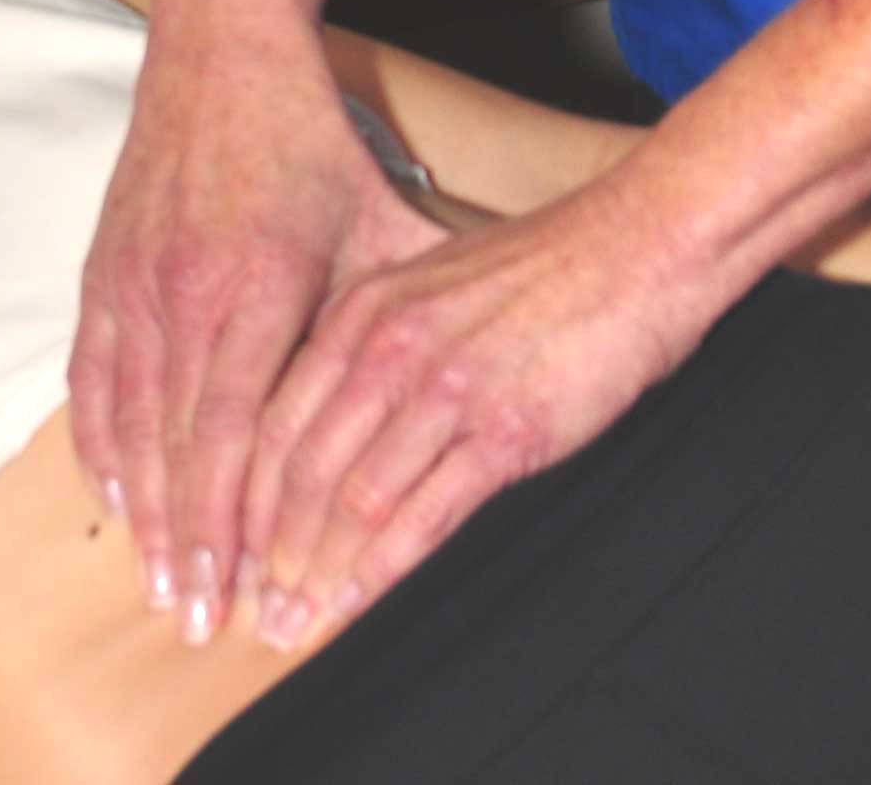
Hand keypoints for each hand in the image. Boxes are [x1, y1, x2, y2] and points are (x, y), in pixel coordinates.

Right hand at [68, 33, 440, 635]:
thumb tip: (465, 372)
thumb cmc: (306, 136)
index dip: (229, 521)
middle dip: (184, 542)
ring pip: (126, 420)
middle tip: (196, 619)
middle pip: (174, 446)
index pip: (231, 433)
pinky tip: (114, 494)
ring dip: (139, 508)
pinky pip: (92, 377)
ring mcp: (134, 281)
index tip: (237, 590)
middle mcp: (184, 290)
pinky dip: (99, 442)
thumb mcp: (374, 213)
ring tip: (156, 581)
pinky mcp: (104, 270)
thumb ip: (402, 303)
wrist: (220, 51)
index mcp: (256, 282)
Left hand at [238, 169, 723, 646]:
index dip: (243, 500)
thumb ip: (376, 343)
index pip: (275, 420)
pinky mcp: (504, 431)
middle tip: (253, 608)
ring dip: (319, 573)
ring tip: (297, 621)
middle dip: (269, 553)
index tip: (233, 552)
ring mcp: (446, 389)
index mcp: (365, 310)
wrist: (637, 250)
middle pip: (301, 469)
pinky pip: (424, 516)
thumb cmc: (544, 269)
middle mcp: (391, 347)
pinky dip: (381, 571)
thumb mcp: (433, 285)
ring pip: (354, 501)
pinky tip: (358, 602)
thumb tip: (329, 422)